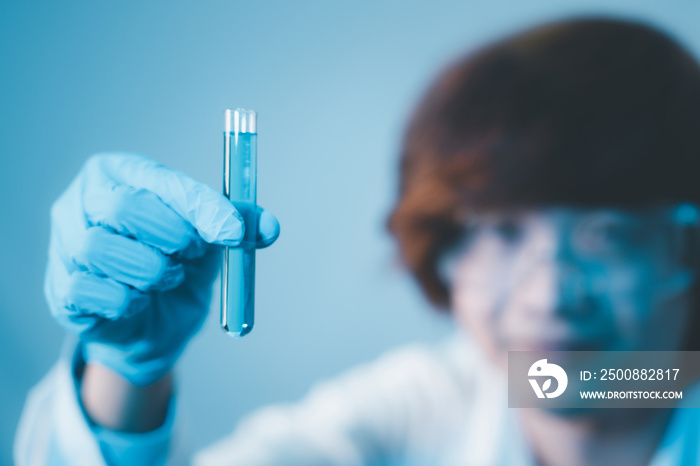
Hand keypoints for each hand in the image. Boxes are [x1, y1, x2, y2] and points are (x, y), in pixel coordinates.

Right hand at [45, 153, 279, 384]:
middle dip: (171, 236)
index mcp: (123, 174)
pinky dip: (126, 300)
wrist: (154, 325)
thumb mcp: (214, 241)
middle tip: (192, 253)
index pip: (159, 180)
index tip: (234, 233)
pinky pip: (89, 291)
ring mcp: (65, 244)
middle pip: (122, 208)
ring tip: (166, 277)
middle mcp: (84, 200)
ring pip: (100, 250)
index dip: (200, 206)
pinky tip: (138, 300)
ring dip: (150, 271)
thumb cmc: (179, 266)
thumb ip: (241, 227)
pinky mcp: (60, 288)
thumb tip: (269, 226)